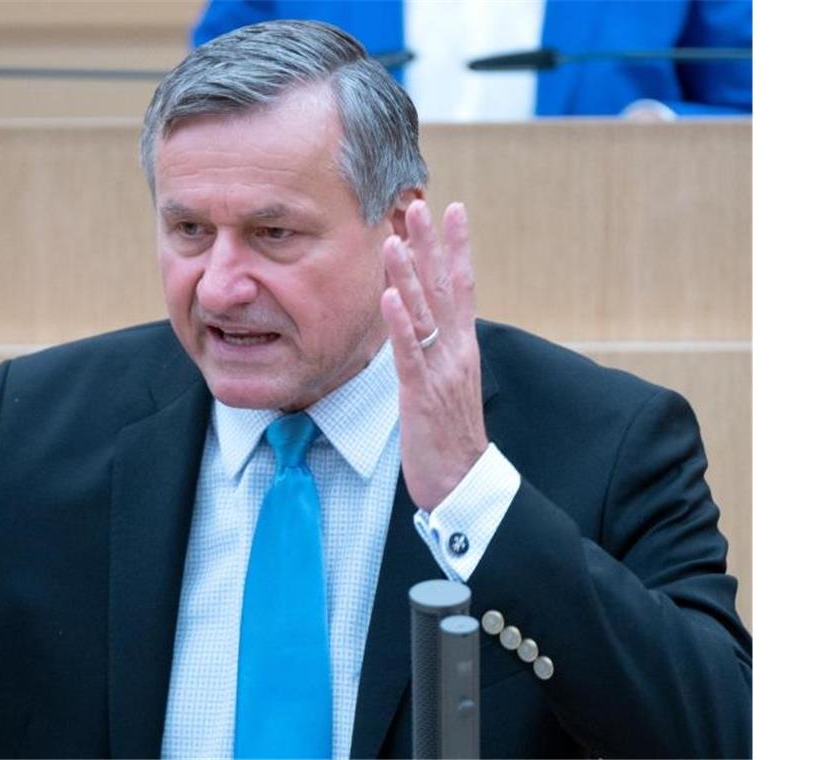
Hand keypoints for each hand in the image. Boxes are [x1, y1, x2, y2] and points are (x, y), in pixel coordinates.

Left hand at [380, 201, 487, 510]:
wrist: (462, 482)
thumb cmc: (449, 434)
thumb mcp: (445, 382)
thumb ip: (437, 348)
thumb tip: (425, 319)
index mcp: (463, 346)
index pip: (462, 286)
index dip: (457, 246)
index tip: (453, 208)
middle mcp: (456, 351)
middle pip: (445, 287)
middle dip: (432, 244)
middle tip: (421, 203)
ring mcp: (441, 370)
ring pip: (424, 313)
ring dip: (409, 273)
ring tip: (395, 237)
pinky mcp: (421, 394)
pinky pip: (410, 353)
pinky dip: (399, 322)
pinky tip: (389, 295)